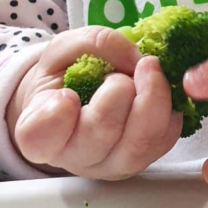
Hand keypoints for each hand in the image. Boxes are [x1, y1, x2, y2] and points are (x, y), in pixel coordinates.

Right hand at [7, 26, 181, 178]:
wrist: (83, 99)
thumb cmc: (67, 77)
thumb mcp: (66, 49)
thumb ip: (94, 42)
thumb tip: (134, 57)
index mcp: (40, 131)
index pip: (38, 137)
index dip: (55, 117)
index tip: (66, 95)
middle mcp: (74, 156)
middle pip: (100, 133)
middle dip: (118, 90)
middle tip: (119, 73)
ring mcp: (111, 165)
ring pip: (140, 141)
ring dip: (152, 96)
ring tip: (147, 70)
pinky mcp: (145, 161)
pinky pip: (166, 137)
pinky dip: (169, 106)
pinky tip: (156, 89)